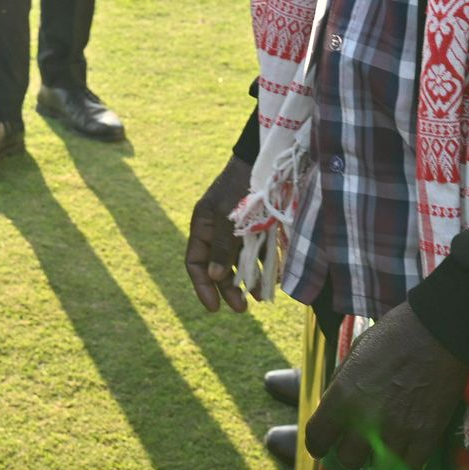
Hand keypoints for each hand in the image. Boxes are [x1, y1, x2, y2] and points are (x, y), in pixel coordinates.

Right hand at [185, 152, 253, 313]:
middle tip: (242, 309)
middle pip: (218, 268)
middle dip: (228, 289)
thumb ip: (222, 246)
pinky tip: (273, 280)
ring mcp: (237, 230)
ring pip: (239, 263)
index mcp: (203, 226)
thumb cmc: (242, 186)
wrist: (266, 160)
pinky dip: (262, 267)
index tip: (215, 308)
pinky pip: (257, 253)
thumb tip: (213, 276)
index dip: (203, 287)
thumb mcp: (229, 217)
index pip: (195, 263)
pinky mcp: (257, 227)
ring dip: (247, 282)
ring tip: (260, 299)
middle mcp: (217, 231)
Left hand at [305, 306, 468, 469]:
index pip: (317, 438)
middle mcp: (365, 421)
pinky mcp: (425, 438)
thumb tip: (334, 409)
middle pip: (349, 459)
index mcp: (342, 397)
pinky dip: (408, 455)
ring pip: (380, 465)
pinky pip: (409, 464)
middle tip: (363, 438)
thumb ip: (341, 386)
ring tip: (390, 438)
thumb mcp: (355, 354)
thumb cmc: (394, 335)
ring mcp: (396, 433)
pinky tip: (411, 440)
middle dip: (353, 449)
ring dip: (382, 454)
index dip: (319, 443)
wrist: (439, 331)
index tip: (325, 444)